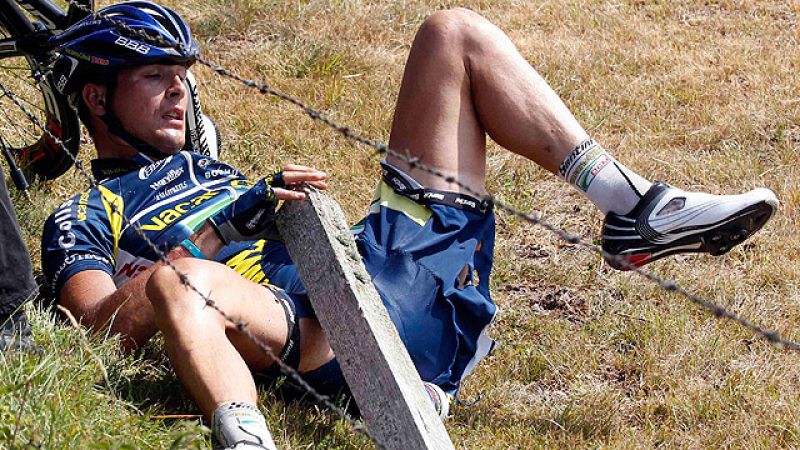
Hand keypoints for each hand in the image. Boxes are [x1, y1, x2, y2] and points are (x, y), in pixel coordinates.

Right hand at [208, 166, 327, 243]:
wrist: (228, 229)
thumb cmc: (249, 227)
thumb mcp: (274, 226)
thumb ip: (286, 226)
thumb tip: (301, 237)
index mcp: (272, 189)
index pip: (292, 178)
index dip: (308, 179)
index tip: (324, 185)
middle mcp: (267, 185)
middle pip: (291, 172)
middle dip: (309, 174)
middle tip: (325, 178)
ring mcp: (262, 188)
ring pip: (285, 176)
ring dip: (303, 176)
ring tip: (319, 179)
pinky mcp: (257, 196)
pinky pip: (276, 193)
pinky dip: (290, 194)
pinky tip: (303, 196)